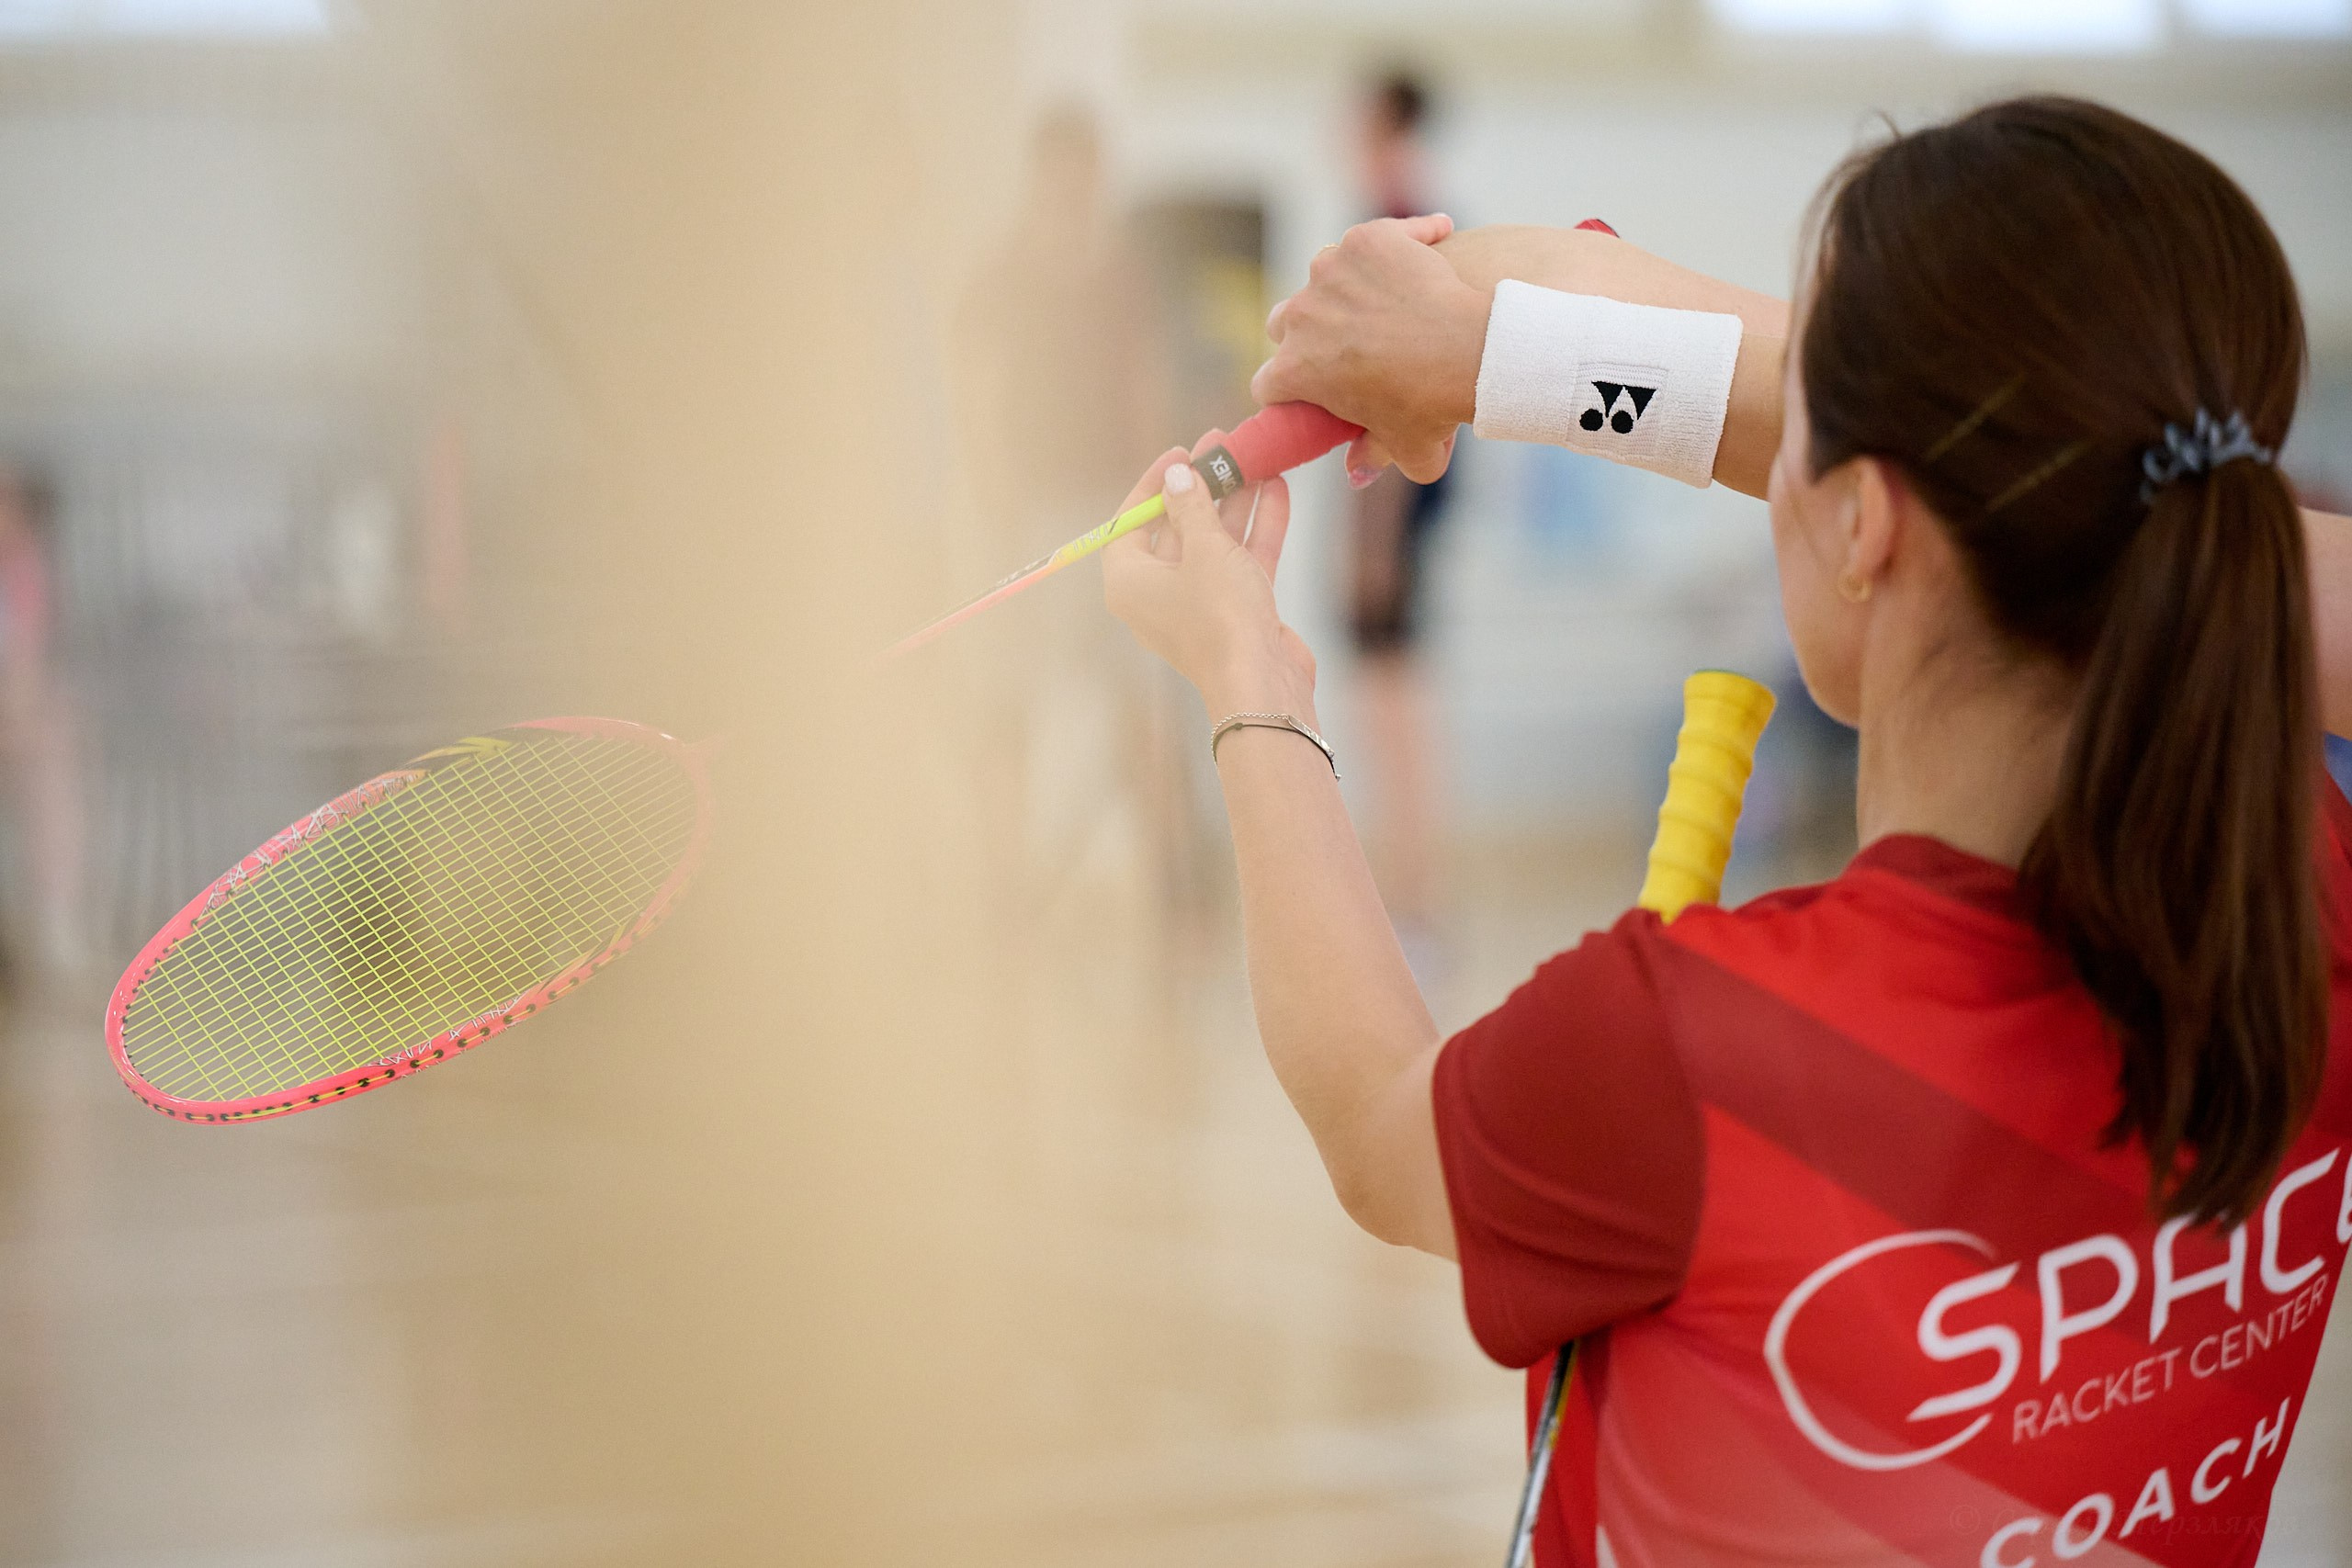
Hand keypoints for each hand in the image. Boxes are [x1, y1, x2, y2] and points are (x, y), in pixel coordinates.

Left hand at [1102, 439, 1315, 718]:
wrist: (1261, 683)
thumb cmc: (1220, 616)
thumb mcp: (1204, 549)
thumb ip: (1192, 506)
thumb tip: (1177, 476)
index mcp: (1129, 581)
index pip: (1130, 522)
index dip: (1154, 483)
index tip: (1180, 452)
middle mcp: (1158, 592)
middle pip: (1176, 527)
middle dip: (1202, 487)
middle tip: (1221, 446)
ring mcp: (1199, 603)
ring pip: (1215, 541)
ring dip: (1236, 502)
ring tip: (1255, 460)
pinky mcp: (1236, 611)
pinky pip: (1242, 560)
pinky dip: (1258, 528)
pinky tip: (1277, 489)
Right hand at [1252, 215, 1484, 484]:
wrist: (1471, 349)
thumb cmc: (1433, 406)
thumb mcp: (1406, 449)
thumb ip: (1375, 460)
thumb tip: (1357, 474)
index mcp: (1296, 371)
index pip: (1268, 383)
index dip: (1287, 390)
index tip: (1308, 390)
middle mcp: (1301, 316)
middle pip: (1283, 322)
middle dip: (1306, 332)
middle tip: (1346, 342)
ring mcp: (1331, 271)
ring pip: (1322, 275)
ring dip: (1344, 286)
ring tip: (1386, 297)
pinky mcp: (1366, 239)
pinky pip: (1375, 236)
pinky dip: (1402, 240)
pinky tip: (1432, 244)